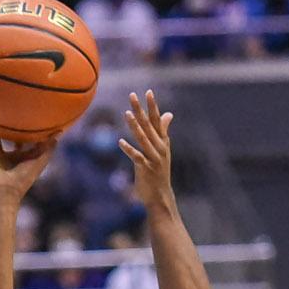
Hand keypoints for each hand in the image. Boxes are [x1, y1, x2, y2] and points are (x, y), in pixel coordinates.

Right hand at [0, 125, 55, 204]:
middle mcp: (8, 155)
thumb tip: (59, 133)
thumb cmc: (23, 178)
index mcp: (22, 157)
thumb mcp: (40, 161)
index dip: (30, 132)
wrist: (4, 191)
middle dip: (12, 128)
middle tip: (14, 110)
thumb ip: (49, 148)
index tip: (34, 117)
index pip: (27, 142)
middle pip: (10, 138)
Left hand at [118, 89, 174, 204]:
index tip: (148, 92)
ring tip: (126, 113)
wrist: (161, 196)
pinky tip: (120, 142)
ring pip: (143, 139)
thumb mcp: (163, 150)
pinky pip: (137, 157)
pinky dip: (129, 149)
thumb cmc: (159, 171)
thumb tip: (168, 114)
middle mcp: (160, 148)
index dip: (153, 106)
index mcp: (163, 142)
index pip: (157, 120)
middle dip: (140, 110)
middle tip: (132, 95)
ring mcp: (153, 158)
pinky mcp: (146, 169)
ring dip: (135, 126)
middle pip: (149, 125)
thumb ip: (163, 131)